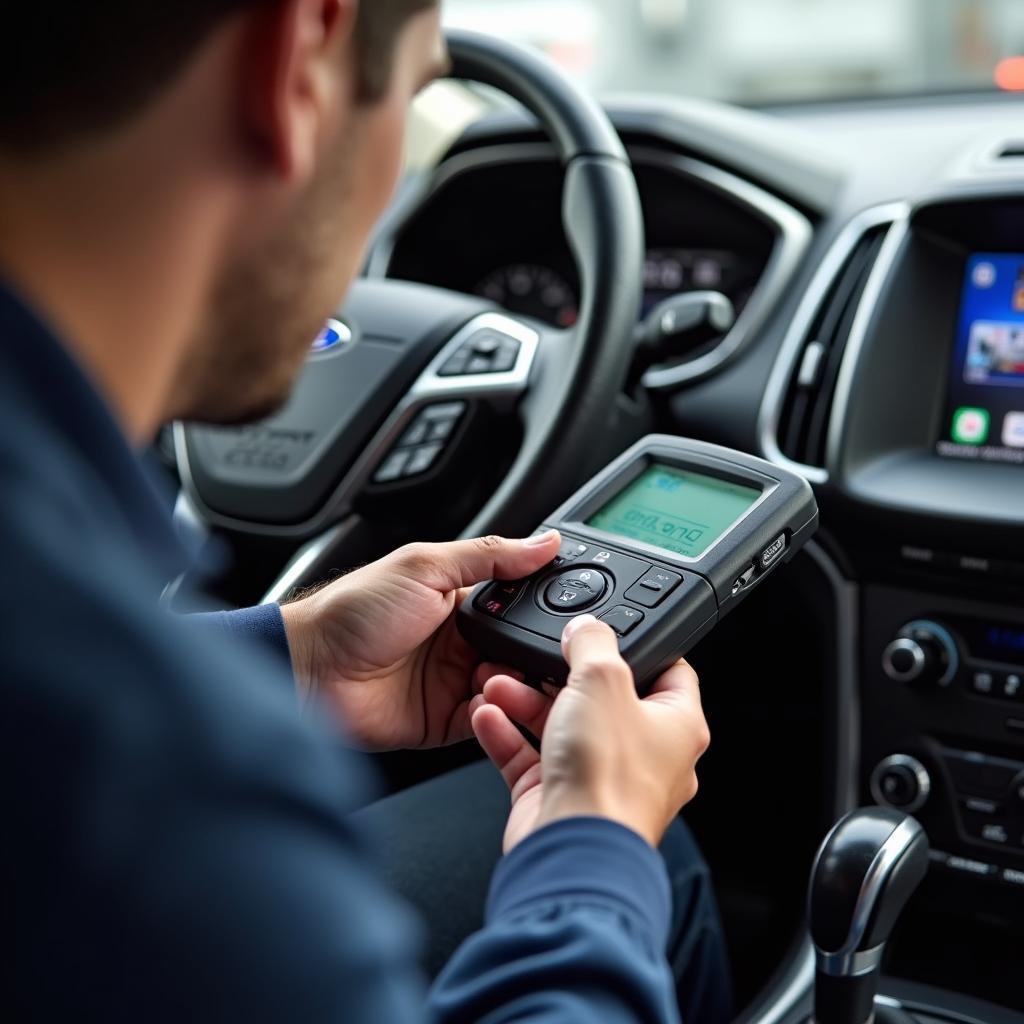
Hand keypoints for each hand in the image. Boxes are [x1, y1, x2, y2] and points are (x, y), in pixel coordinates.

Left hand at [279, 531, 560, 749]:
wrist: (310, 668)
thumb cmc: (353, 610)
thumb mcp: (425, 567)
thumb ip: (488, 556)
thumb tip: (543, 541)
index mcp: (460, 599)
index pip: (518, 602)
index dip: (541, 609)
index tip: (567, 614)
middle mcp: (461, 640)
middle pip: (519, 648)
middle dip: (532, 653)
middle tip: (541, 652)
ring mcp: (453, 681)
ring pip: (509, 686)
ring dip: (513, 684)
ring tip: (499, 675)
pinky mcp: (444, 719)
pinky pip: (486, 721)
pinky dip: (494, 714)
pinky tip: (487, 701)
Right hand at [470, 614, 709, 850]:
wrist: (572, 849)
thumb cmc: (608, 777)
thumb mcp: (603, 679)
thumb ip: (593, 642)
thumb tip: (587, 628)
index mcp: (677, 727)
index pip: (668, 673)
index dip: (639, 647)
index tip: (608, 632)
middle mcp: (645, 756)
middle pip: (602, 698)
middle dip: (560, 675)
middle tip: (537, 658)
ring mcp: (602, 779)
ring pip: (562, 726)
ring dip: (525, 701)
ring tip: (497, 681)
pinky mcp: (562, 798)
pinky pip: (532, 757)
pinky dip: (507, 734)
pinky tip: (486, 714)